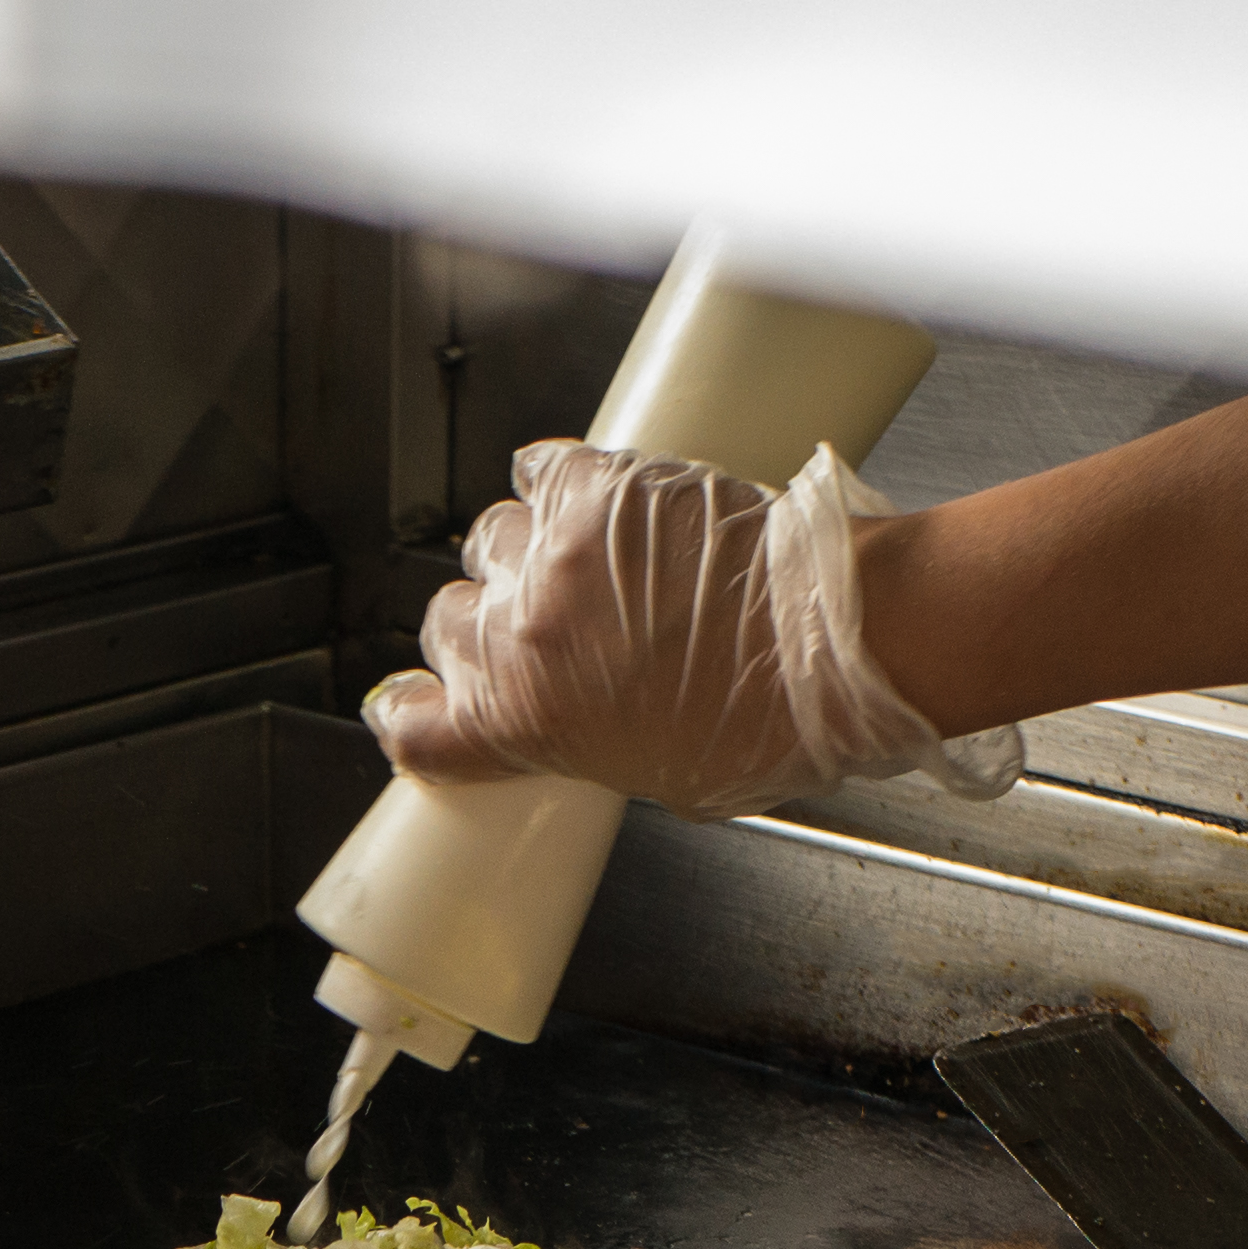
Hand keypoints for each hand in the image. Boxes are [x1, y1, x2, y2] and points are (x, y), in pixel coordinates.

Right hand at [366, 440, 1021, 815]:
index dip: (412, 713)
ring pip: (491, 541)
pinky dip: (555, 482)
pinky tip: (591, 502)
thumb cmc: (768, 723)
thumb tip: (564, 719)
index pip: (411, 724)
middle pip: (447, 622)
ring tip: (587, 566)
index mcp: (520, 724)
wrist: (835, 644)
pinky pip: (538, 469)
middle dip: (486, 628)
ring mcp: (553, 557)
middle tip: (544, 633)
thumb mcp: (654, 779)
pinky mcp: (597, 487)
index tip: (418, 706)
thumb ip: (579, 745)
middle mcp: (519, 637)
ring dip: (526, 554)